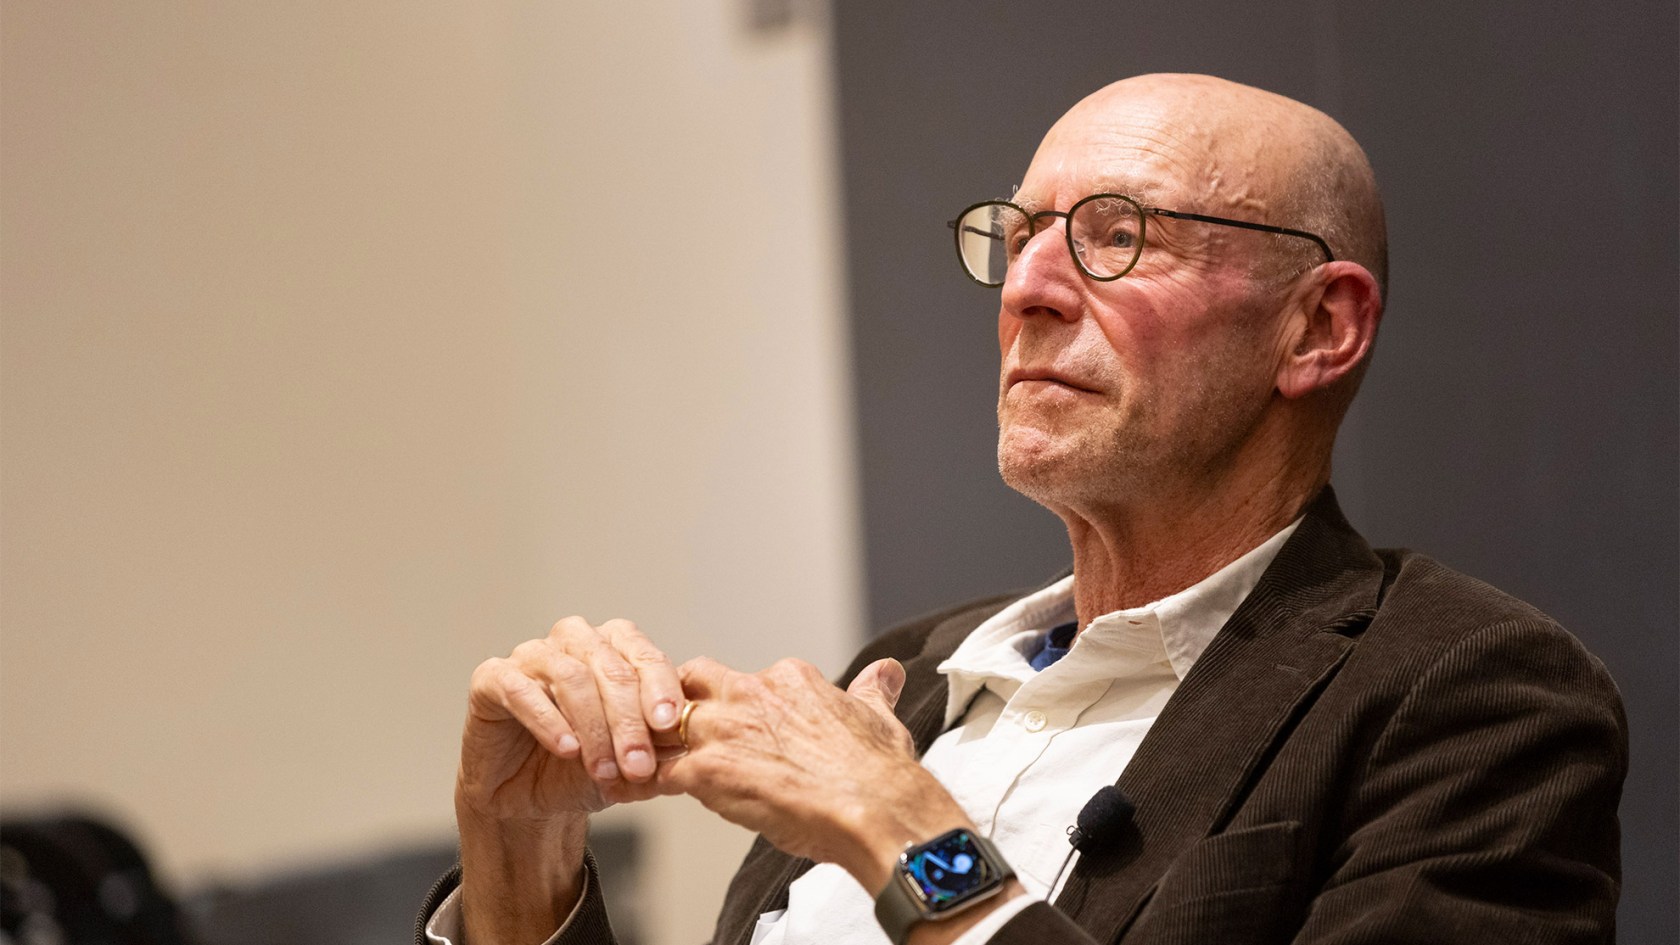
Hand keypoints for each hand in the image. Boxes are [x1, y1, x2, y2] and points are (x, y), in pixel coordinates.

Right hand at [454, 616, 683, 943]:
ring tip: (606, 769)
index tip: (672, 724)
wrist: (527, 803)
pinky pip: (522, 690)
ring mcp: (532, 655)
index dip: (661, 689)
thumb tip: (694, 744)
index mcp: (614, 649)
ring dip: (593, 728)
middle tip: (640, 765)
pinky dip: (549, 721)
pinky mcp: (492, 678)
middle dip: (629, 721)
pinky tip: (567, 749)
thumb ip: (659, 750)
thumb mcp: (630, 765)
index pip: (645, 658)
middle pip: (611, 668)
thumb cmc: (582, 772)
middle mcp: (575, 642)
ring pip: (571, 676)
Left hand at [657, 656, 972, 893]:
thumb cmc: (878, 772)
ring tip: (647, 763)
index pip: (743, 679)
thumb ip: (871, 692)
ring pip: (662, 721)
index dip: (734, 704)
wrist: (875, 808)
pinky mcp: (707, 771)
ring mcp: (725, 730)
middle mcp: (751, 693)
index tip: (737, 727)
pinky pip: (658, 771)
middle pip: (690, 679)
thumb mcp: (878, 717)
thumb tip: (885, 673)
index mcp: (789, 679)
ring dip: (656, 742)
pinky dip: (646, 781)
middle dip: (679, 701)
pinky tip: (640, 792)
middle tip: (676, 730)